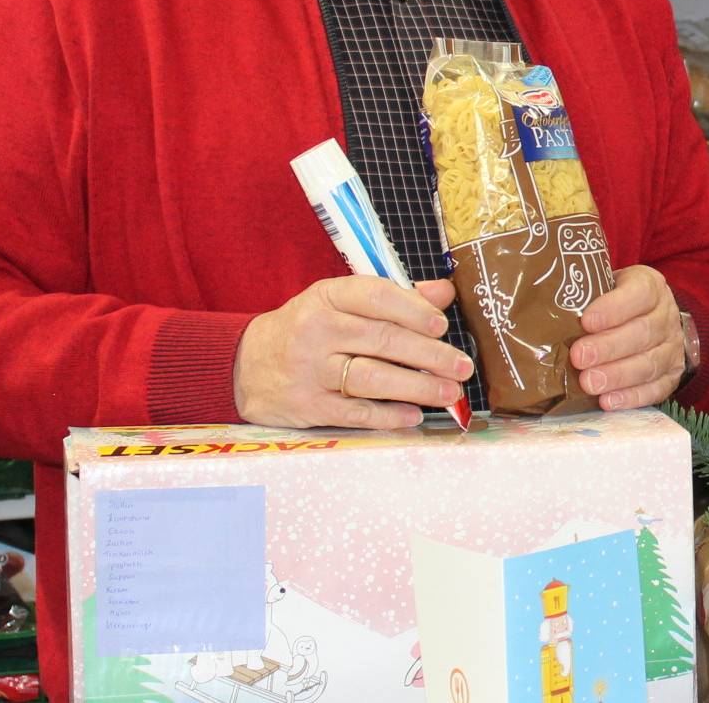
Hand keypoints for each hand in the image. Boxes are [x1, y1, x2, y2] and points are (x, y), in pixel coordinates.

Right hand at [235, 276, 472, 430]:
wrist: (245, 364)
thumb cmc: (308, 329)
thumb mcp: (340, 302)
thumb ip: (394, 297)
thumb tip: (444, 292)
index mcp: (328, 296)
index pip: (377, 297)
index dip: (414, 310)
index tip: (442, 326)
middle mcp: (317, 330)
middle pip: (383, 340)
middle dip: (430, 355)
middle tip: (462, 367)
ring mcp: (310, 370)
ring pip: (372, 378)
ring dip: (417, 387)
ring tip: (450, 393)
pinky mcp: (308, 405)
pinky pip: (355, 412)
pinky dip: (388, 415)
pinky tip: (414, 415)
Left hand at [571, 265, 690, 410]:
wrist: (650, 318)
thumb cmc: (614, 302)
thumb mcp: (604, 285)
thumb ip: (583, 290)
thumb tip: (540, 297)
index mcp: (650, 287)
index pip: (639, 293)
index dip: (614, 308)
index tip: (586, 321)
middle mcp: (666, 316)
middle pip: (643, 332)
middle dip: (609, 347)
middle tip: (579, 357)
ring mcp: (671, 348)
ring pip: (649, 363)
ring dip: (618, 375)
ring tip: (589, 383)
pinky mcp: (671, 375)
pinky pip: (656, 389)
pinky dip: (632, 397)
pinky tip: (608, 402)